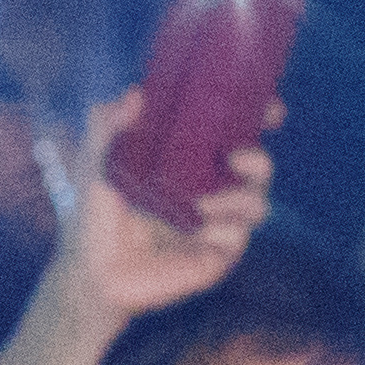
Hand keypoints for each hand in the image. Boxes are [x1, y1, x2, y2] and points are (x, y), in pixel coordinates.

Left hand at [48, 86, 272, 326]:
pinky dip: (222, 228)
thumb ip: (108, 124)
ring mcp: (218, 223)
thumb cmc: (96, 215)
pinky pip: (239, 235)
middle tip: (235, 157)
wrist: (94, 271)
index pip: (235, 134)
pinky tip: (197, 230)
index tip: (270, 107)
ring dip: (239, 197)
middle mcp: (211, 188)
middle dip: (258, 159)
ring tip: (203, 202)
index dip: (259, 117)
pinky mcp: (219, 254)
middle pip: (259, 167)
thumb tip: (136, 94)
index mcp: (191, 160)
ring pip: (258, 202)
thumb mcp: (96, 162)